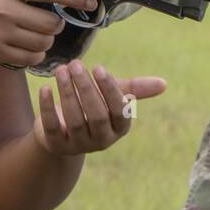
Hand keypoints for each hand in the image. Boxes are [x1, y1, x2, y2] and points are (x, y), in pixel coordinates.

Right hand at [0, 0, 97, 69]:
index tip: (90, 1)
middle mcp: (3, 8)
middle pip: (50, 22)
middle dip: (58, 25)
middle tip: (53, 23)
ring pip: (42, 42)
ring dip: (47, 41)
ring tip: (40, 36)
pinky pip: (28, 58)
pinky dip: (35, 55)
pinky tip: (29, 49)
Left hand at [33, 61, 166, 155]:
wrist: (62, 132)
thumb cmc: (93, 108)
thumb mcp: (112, 97)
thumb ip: (136, 89)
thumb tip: (164, 83)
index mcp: (119, 128)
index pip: (119, 111)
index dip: (110, 90)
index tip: (99, 68)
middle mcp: (101, 140)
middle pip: (96, 115)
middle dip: (86, 88)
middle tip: (76, 64)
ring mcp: (78, 145)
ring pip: (75, 120)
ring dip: (67, 92)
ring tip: (62, 70)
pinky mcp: (56, 145)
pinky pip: (52, 127)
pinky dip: (47, 107)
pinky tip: (45, 88)